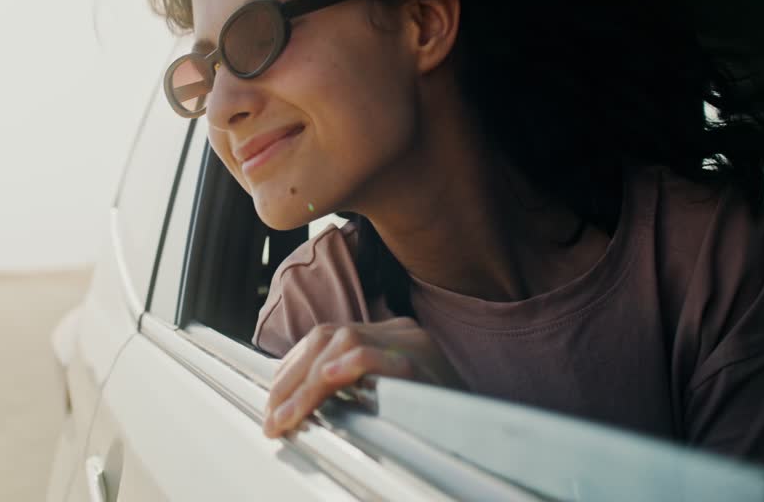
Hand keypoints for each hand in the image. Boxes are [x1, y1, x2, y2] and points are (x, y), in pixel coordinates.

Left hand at [263, 317, 464, 437]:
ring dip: (307, 384)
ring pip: (344, 345)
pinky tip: (327, 380)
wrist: (490, 430)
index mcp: (389, 336)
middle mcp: (400, 333)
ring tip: (288, 415)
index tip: (273, 401)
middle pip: (328, 337)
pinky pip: (378, 356)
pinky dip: (348, 367)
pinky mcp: (424, 366)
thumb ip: (354, 388)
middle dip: (291, 378)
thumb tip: (300, 401)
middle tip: (272, 416)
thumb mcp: (390, 398)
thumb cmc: (440, 421)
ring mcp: (413, 345)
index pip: (326, 337)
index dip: (292, 368)